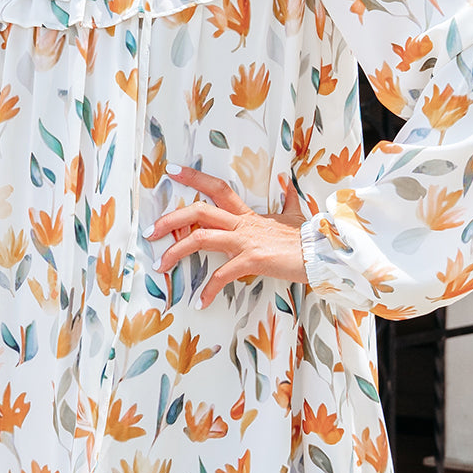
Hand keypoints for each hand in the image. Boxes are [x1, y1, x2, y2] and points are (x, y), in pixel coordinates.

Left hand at [146, 163, 307, 306]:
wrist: (323, 253)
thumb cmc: (307, 238)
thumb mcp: (294, 214)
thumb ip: (286, 199)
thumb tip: (286, 182)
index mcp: (247, 214)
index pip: (217, 188)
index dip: (193, 177)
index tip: (172, 170)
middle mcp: (242, 224)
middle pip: (198, 211)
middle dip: (169, 219)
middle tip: (150, 231)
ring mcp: (245, 241)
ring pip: (200, 238)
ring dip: (175, 252)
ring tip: (161, 266)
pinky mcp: (252, 260)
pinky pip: (222, 274)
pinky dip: (208, 290)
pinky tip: (200, 302)